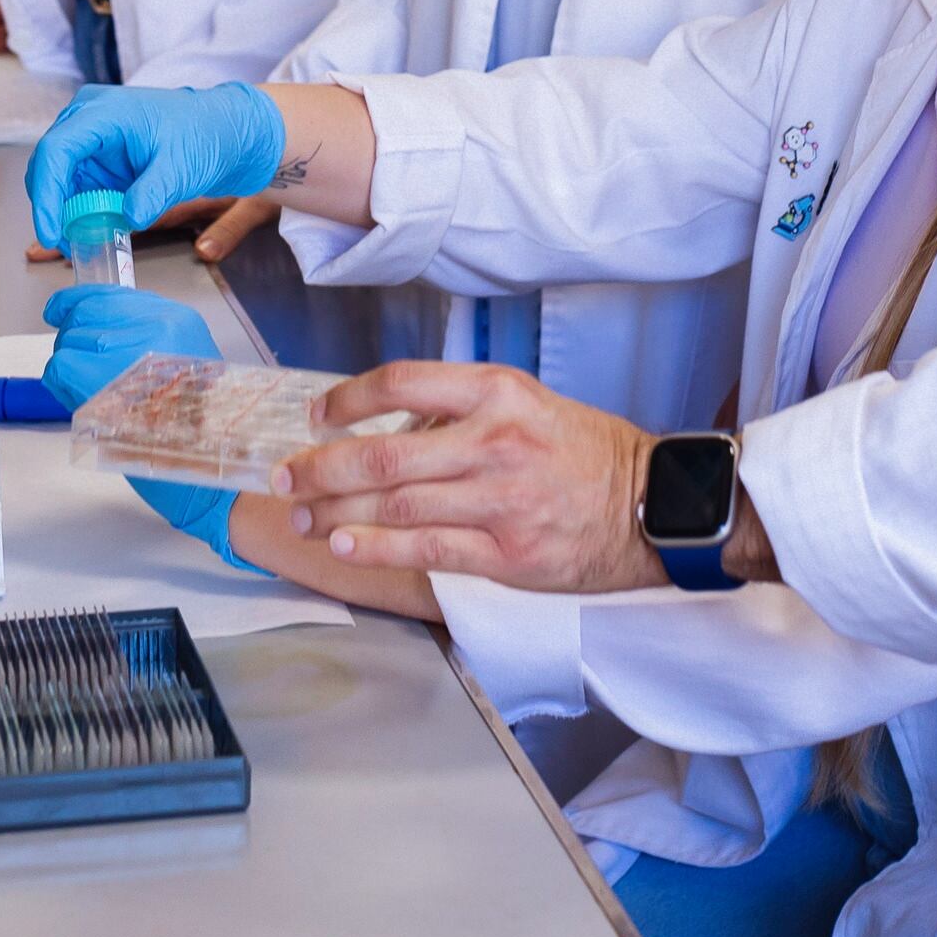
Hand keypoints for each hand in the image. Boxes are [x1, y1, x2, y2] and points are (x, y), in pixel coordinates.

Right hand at [24, 82, 284, 254]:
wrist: (225, 133)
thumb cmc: (205, 136)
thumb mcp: (180, 168)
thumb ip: (153, 193)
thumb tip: (128, 218)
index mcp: (103, 112)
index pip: (56, 150)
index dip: (46, 194)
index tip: (51, 232)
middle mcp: (88, 121)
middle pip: (49, 166)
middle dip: (53, 208)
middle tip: (66, 245)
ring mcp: (91, 141)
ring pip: (59, 182)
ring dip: (66, 214)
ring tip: (82, 243)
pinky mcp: (98, 160)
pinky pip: (76, 190)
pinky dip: (80, 213)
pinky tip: (92, 232)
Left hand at [37, 287, 261, 574]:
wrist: (209, 465)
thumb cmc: (194, 427)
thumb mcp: (181, 364)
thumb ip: (143, 339)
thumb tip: (93, 325)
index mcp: (177, 320)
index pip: (112, 293)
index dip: (77, 299)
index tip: (59, 308)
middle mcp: (155, 327)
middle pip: (86, 315)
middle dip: (74, 338)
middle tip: (81, 365)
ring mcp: (127, 353)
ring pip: (69, 342)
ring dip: (68, 365)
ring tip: (92, 392)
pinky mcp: (101, 381)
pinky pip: (60, 368)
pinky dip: (62, 384)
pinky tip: (82, 400)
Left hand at [275, 360, 666, 591]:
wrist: (652, 504)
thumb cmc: (585, 452)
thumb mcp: (528, 404)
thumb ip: (462, 411)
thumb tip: (385, 426)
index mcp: (498, 393)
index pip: (401, 382)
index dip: (347, 399)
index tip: (317, 414)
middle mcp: (495, 442)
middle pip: (383, 453)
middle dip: (321, 466)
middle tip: (285, 475)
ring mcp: (500, 501)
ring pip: (396, 504)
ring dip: (336, 512)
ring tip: (303, 515)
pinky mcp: (507, 555)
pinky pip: (426, 549)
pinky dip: (377, 547)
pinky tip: (344, 545)